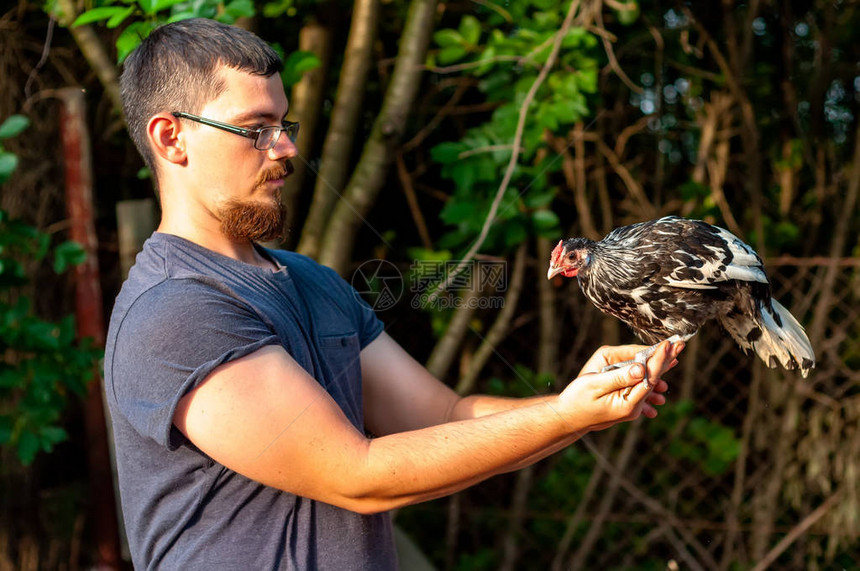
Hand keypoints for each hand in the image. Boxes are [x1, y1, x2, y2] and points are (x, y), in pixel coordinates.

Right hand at [558, 342, 683, 431]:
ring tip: (673, 351)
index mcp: (627, 404)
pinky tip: (658, 364)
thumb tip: (642, 369)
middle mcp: (634, 407)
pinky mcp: (627, 404)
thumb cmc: (576, 399)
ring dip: (660, 365)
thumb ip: (618, 377)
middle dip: (666, 359)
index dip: (658, 358)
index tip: (667, 343)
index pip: (648, 377)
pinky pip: (642, 387)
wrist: (568, 418)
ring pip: (650, 382)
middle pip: (654, 379)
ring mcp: (631, 407)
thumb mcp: (594, 385)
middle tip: (680, 343)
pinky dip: (650, 373)